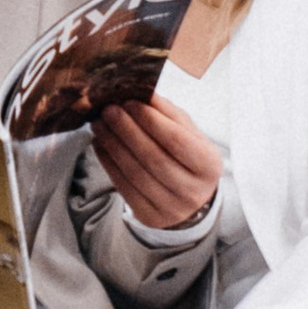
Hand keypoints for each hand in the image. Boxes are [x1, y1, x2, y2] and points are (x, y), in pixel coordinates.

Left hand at [92, 97, 221, 230]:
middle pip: (153, 157)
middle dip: (126, 130)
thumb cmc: (188, 158)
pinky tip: (100, 144)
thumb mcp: (188, 134)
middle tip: (108, 110)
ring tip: (99, 124)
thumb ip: (168, 114)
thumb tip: (142, 92)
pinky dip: (108, 163)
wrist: (191, 201)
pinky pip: (123, 187)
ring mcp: (171, 207)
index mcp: (208, 165)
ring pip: (135, 173)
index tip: (130, 102)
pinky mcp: (149, 216)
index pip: (177, 140)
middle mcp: (192, 190)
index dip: (151, 120)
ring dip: (112, 145)